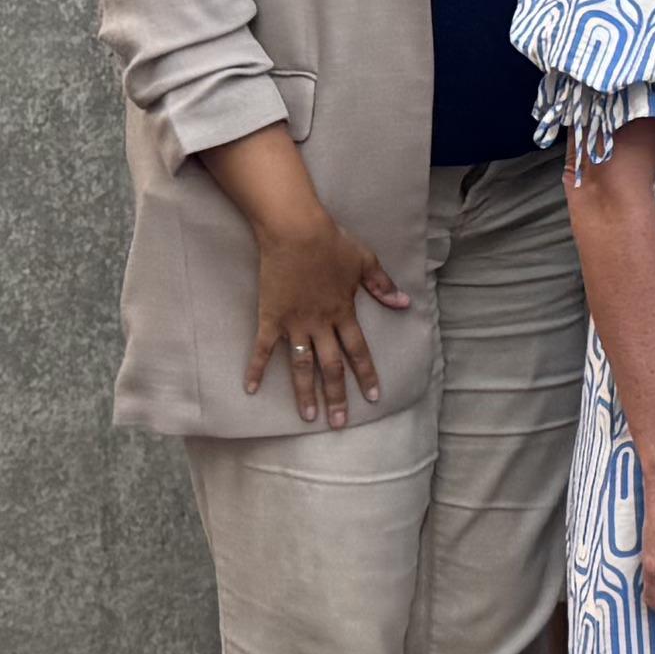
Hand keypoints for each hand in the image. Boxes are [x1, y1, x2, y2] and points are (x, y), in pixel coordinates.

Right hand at [244, 207, 413, 423]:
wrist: (295, 230)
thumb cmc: (332, 242)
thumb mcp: (365, 261)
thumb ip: (382, 286)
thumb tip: (404, 302)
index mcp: (344, 313)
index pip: (359, 351)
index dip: (367, 375)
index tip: (373, 397)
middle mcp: (321, 324)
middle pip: (332, 367)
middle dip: (337, 396)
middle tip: (339, 422)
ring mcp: (294, 324)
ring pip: (302, 365)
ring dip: (306, 392)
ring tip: (309, 416)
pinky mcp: (270, 318)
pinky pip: (262, 349)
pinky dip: (256, 369)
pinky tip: (251, 389)